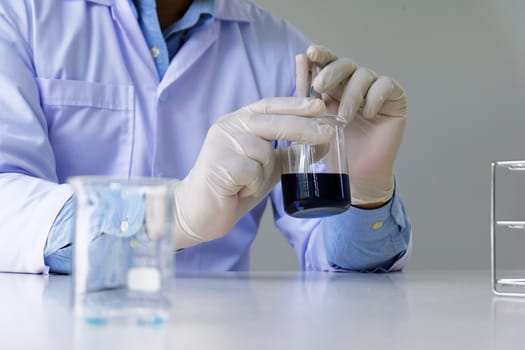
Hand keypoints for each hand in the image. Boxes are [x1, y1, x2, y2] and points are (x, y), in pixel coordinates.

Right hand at [173, 97, 333, 248]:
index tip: (319, 106)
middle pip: (272, 122)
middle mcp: (227, 127)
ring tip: (247, 183)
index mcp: (237, 122)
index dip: (295, 104)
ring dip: (264, 173)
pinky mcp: (218, 164)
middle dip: (303, 127)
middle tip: (328, 133)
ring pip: (264, 152)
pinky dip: (252, 185)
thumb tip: (322, 142)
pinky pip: (253, 172)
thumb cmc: (234, 187)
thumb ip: (286, 151)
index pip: (269, 107)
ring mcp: (221, 144)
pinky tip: (238, 190)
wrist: (199, 212)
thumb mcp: (265, 165)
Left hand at [296, 45, 407, 206]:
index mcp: (334, 87)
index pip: (328, 63)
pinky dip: (375, 97)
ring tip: (344, 118)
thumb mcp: (314, 119)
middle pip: (345, 64)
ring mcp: (375, 90)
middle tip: (320, 87)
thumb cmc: (333, 150)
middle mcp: (355, 84)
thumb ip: (306, 92)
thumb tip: (299, 58)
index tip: (310, 53)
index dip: (321, 55)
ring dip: (351, 95)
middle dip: (331, 72)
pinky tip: (368, 114)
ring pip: (363, 75)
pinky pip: (386, 85)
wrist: (356, 174)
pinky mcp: (395, 99)